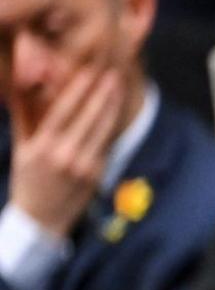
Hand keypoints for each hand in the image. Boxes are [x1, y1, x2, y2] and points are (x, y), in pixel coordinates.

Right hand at [10, 68, 121, 238]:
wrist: (40, 219)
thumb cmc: (27, 178)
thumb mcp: (21, 147)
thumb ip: (24, 116)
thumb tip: (21, 85)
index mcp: (43, 147)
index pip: (63, 111)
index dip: (78, 90)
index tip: (88, 71)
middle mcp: (65, 155)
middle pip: (89, 117)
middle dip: (102, 93)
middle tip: (112, 72)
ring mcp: (85, 165)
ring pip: (103, 129)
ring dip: (112, 106)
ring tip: (118, 86)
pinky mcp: (98, 174)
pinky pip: (106, 144)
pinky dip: (112, 124)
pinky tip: (116, 109)